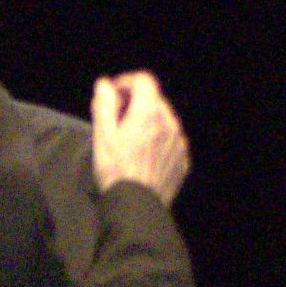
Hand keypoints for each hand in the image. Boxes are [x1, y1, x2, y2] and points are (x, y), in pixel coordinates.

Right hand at [85, 68, 189, 199]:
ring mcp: (179, 142)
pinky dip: (158, 140)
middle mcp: (170, 122)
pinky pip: (170, 140)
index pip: (143, 80)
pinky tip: (143, 156)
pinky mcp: (182, 159)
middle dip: (135, 103)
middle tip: (116, 119)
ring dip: (148, 122)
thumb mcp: (103, 135)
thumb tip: (104, 84)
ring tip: (130, 140)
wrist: (137, 206)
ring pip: (163, 120)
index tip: (113, 94)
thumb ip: (104, 104)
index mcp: (149, 112)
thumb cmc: (117, 170)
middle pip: (154, 99)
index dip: (126, 82)